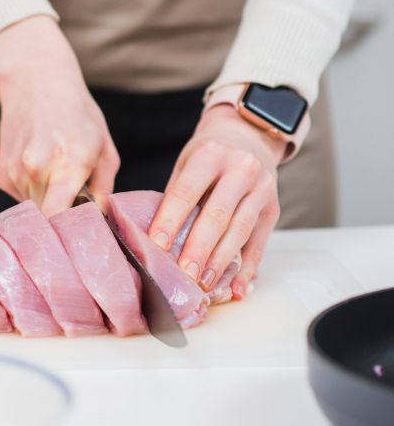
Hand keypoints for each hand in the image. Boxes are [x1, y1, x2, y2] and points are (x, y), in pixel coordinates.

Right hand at [0, 15, 119, 215]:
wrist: (36, 84)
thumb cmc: (78, 117)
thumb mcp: (104, 148)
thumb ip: (105, 189)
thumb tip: (102, 223)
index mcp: (70, 163)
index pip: (59, 219)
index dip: (68, 231)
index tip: (79, 233)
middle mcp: (38, 169)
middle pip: (49, 219)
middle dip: (62, 217)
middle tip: (75, 202)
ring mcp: (15, 172)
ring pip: (34, 209)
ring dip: (47, 201)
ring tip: (55, 174)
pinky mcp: (1, 175)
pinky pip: (21, 198)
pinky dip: (32, 191)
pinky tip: (39, 168)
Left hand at [149, 104, 287, 298]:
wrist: (247, 137)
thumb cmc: (208, 156)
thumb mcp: (187, 163)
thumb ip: (175, 196)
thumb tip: (151, 239)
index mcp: (211, 155)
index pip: (186, 192)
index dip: (170, 220)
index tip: (156, 245)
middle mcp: (241, 169)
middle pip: (217, 215)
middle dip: (198, 248)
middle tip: (184, 274)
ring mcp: (262, 189)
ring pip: (240, 231)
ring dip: (221, 262)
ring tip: (204, 284)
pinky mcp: (273, 208)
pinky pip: (260, 243)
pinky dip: (248, 268)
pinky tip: (237, 288)